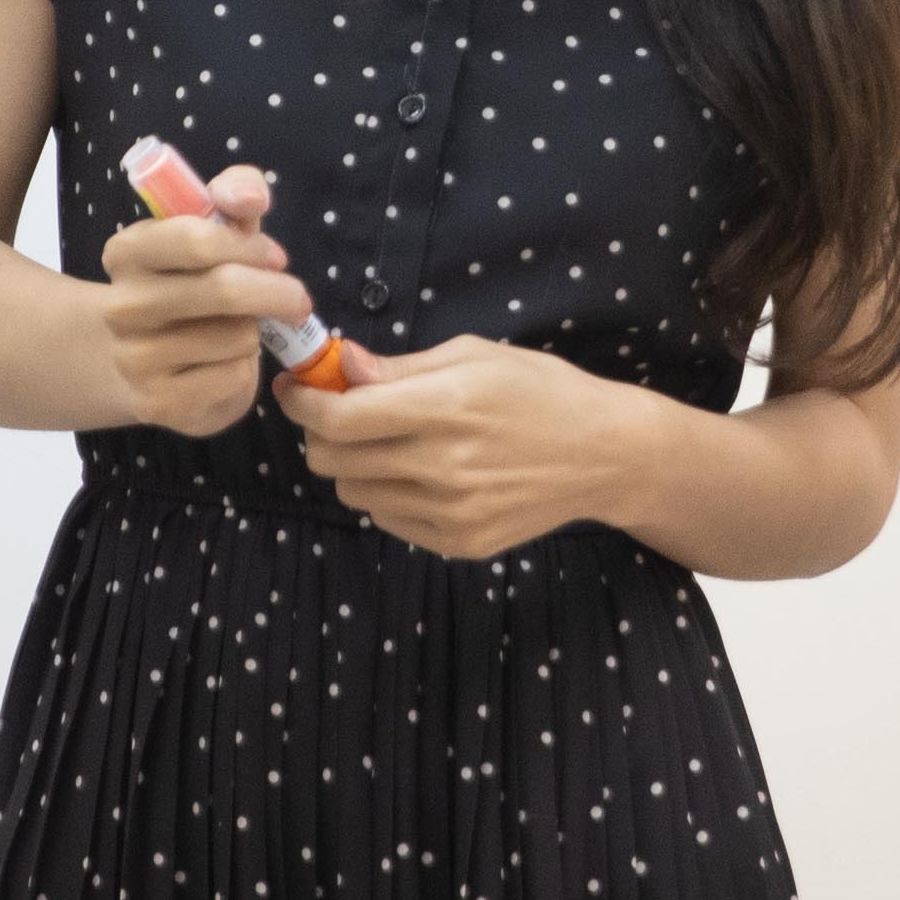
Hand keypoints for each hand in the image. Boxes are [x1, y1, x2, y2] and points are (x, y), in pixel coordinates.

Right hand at [90, 164, 310, 438]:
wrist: (148, 362)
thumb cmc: (193, 284)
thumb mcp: (215, 231)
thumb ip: (235, 194)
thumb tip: (249, 195)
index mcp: (126, 252)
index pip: (197, 238)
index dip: (250, 246)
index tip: (275, 257)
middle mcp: (122, 305)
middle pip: (224, 289)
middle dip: (276, 292)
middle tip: (296, 298)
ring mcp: (134, 358)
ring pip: (236, 336)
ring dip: (254, 334)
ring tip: (237, 332)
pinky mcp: (156, 402)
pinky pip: (231, 379)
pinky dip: (243, 370)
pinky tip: (224, 365)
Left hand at [279, 334, 627, 558]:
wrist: (604, 454)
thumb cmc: (539, 390)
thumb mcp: (473, 357)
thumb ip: (399, 369)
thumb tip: (339, 366)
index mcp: (447, 407)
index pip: (339, 418)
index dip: (302, 402)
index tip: (295, 389)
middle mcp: (445, 466)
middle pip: (333, 460)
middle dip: (322, 433)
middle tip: (340, 414)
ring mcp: (453, 512)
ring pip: (354, 493)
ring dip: (354, 466)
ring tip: (388, 443)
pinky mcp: (460, 542)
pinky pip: (388, 519)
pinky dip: (388, 494)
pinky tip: (421, 472)